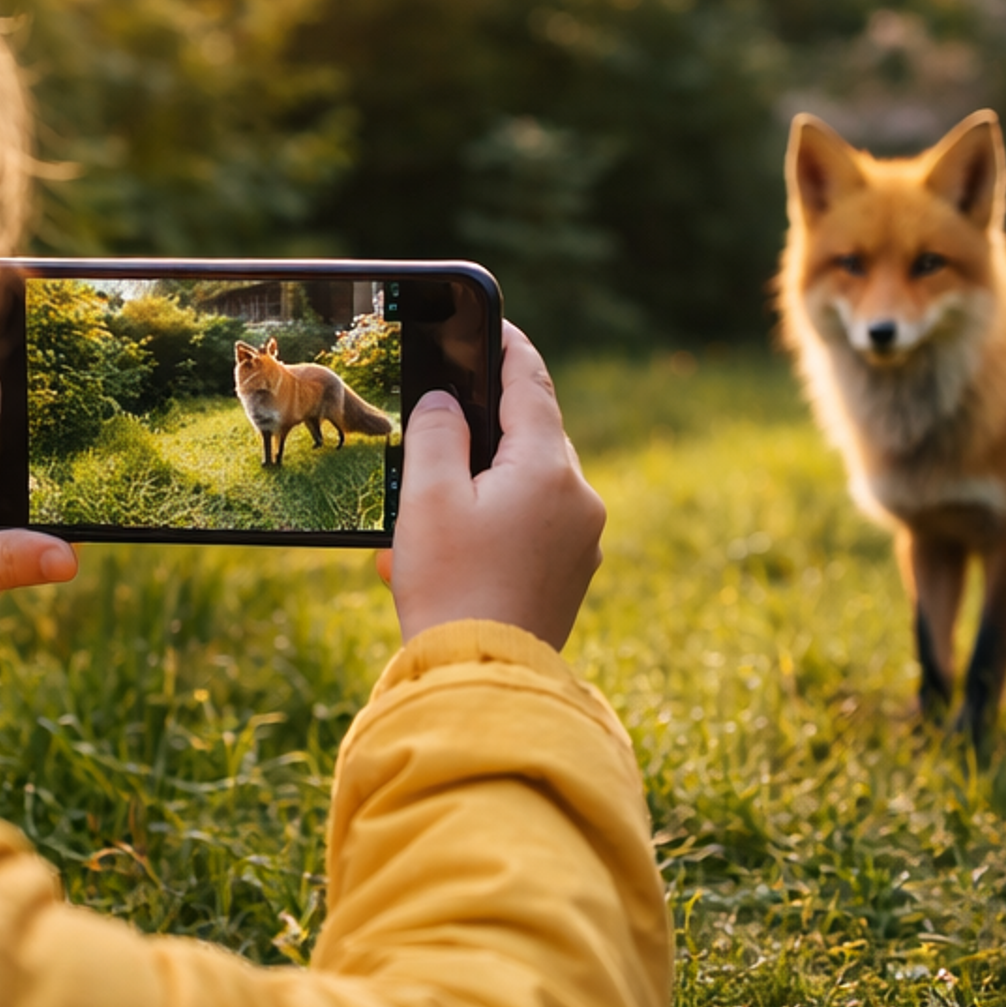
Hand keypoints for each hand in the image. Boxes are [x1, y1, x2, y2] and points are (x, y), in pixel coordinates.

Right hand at [377, 325, 603, 650]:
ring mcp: (583, 542)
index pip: (531, 384)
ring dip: (477, 492)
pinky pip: (532, 530)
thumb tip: (447, 401)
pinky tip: (447, 556)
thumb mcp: (427, 497)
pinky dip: (492, 529)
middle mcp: (579, 499)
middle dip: (479, 439)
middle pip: (530, 440)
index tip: (492, 325)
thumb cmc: (451, 585)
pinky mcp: (572, 576)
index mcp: (549, 468)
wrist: (483, 681)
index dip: (507, 348)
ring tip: (422, 524)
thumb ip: (436, 431)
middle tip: (433, 443)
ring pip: (527, 488)